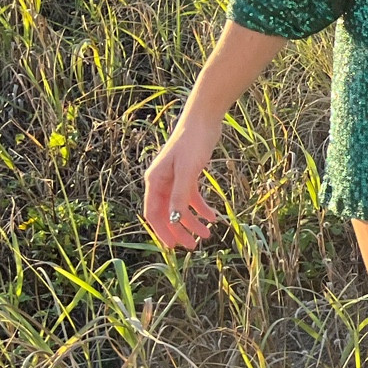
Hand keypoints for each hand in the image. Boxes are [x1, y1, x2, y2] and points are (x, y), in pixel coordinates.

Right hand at [143, 116, 221, 249]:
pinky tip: (213, 217)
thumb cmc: (193, 142)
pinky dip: (201, 208)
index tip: (174, 247)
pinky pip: (192, 197)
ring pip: (181, 208)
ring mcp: (175, 179)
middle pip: (167, 214)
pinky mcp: (188, 175)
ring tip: (208, 234)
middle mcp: (162, 182)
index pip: (154, 214)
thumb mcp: (188, 170)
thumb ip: (181, 195)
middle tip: (193, 246)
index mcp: (155, 181)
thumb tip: (175, 220)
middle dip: (179, 231)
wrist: (204, 120)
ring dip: (193, 222)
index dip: (162, 232)